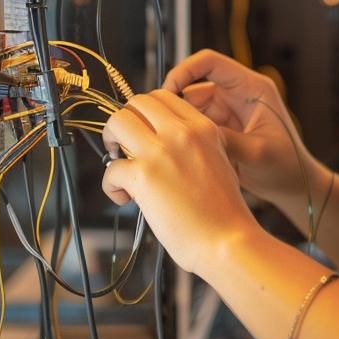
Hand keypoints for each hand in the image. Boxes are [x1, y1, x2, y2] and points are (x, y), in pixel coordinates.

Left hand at [100, 90, 261, 277]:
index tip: (143, 132)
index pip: (163, 97)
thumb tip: (160, 146)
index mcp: (203, 128)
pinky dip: (111, 186)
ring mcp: (161, 152)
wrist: (228, 241)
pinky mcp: (143, 177)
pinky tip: (125, 199)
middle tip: (125, 145)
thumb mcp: (219, 161)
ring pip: (117, 121)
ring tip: (119, 164)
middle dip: (125, 121)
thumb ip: (193, 145)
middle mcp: (182, 132)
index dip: (146, 113)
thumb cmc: (224, 212)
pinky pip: (111, 169)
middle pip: (137, 102)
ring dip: (111, 141)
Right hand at [161, 50, 317, 207]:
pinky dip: (185, 135)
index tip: (167, 89)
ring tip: (170, 143)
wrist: (294, 186)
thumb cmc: (287, 166)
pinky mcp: (220, 128)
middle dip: (175, 103)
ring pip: (189, 108)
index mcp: (252, 88)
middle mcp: (237, 95)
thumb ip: (225, 141)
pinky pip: (194, 125)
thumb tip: (192, 134)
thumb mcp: (257, 153)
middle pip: (193, 86)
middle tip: (159, 125)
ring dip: (179, 123)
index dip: (185, 70)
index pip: (211, 63)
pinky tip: (179, 151)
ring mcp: (227, 112)